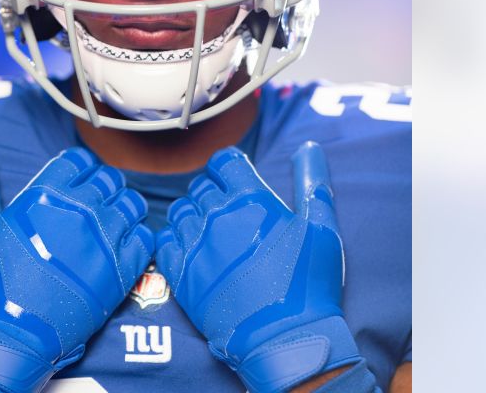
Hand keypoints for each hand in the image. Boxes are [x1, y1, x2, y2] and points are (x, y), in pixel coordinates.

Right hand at [0, 144, 153, 392]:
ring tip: (110, 224)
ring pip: (133, 204)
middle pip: (110, 180)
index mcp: (47, 195)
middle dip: (103, 188)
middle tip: (92, 207)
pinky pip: (146, 239)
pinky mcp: (121, 271)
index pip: (80, 161)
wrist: (7, 335)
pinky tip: (122, 248)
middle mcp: (80, 210)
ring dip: (123, 209)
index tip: (75, 183)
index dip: (79, 169)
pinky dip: (138, 238)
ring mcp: (104, 239)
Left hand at [156, 143, 363, 392]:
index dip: (229, 169)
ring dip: (194, 216)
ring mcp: (196, 245)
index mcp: (250, 199)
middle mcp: (217, 216)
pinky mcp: (181, 274)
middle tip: (232, 217)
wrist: (285, 338)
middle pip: (201, 187)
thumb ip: (312, 181)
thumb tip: (308, 147)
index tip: (236, 182)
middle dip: (214, 194)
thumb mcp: (321, 227)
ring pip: (180, 212)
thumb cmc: (307, 283)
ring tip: (212, 235)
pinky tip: (193, 252)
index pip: (224, 162)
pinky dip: (175, 241)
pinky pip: (164, 242)